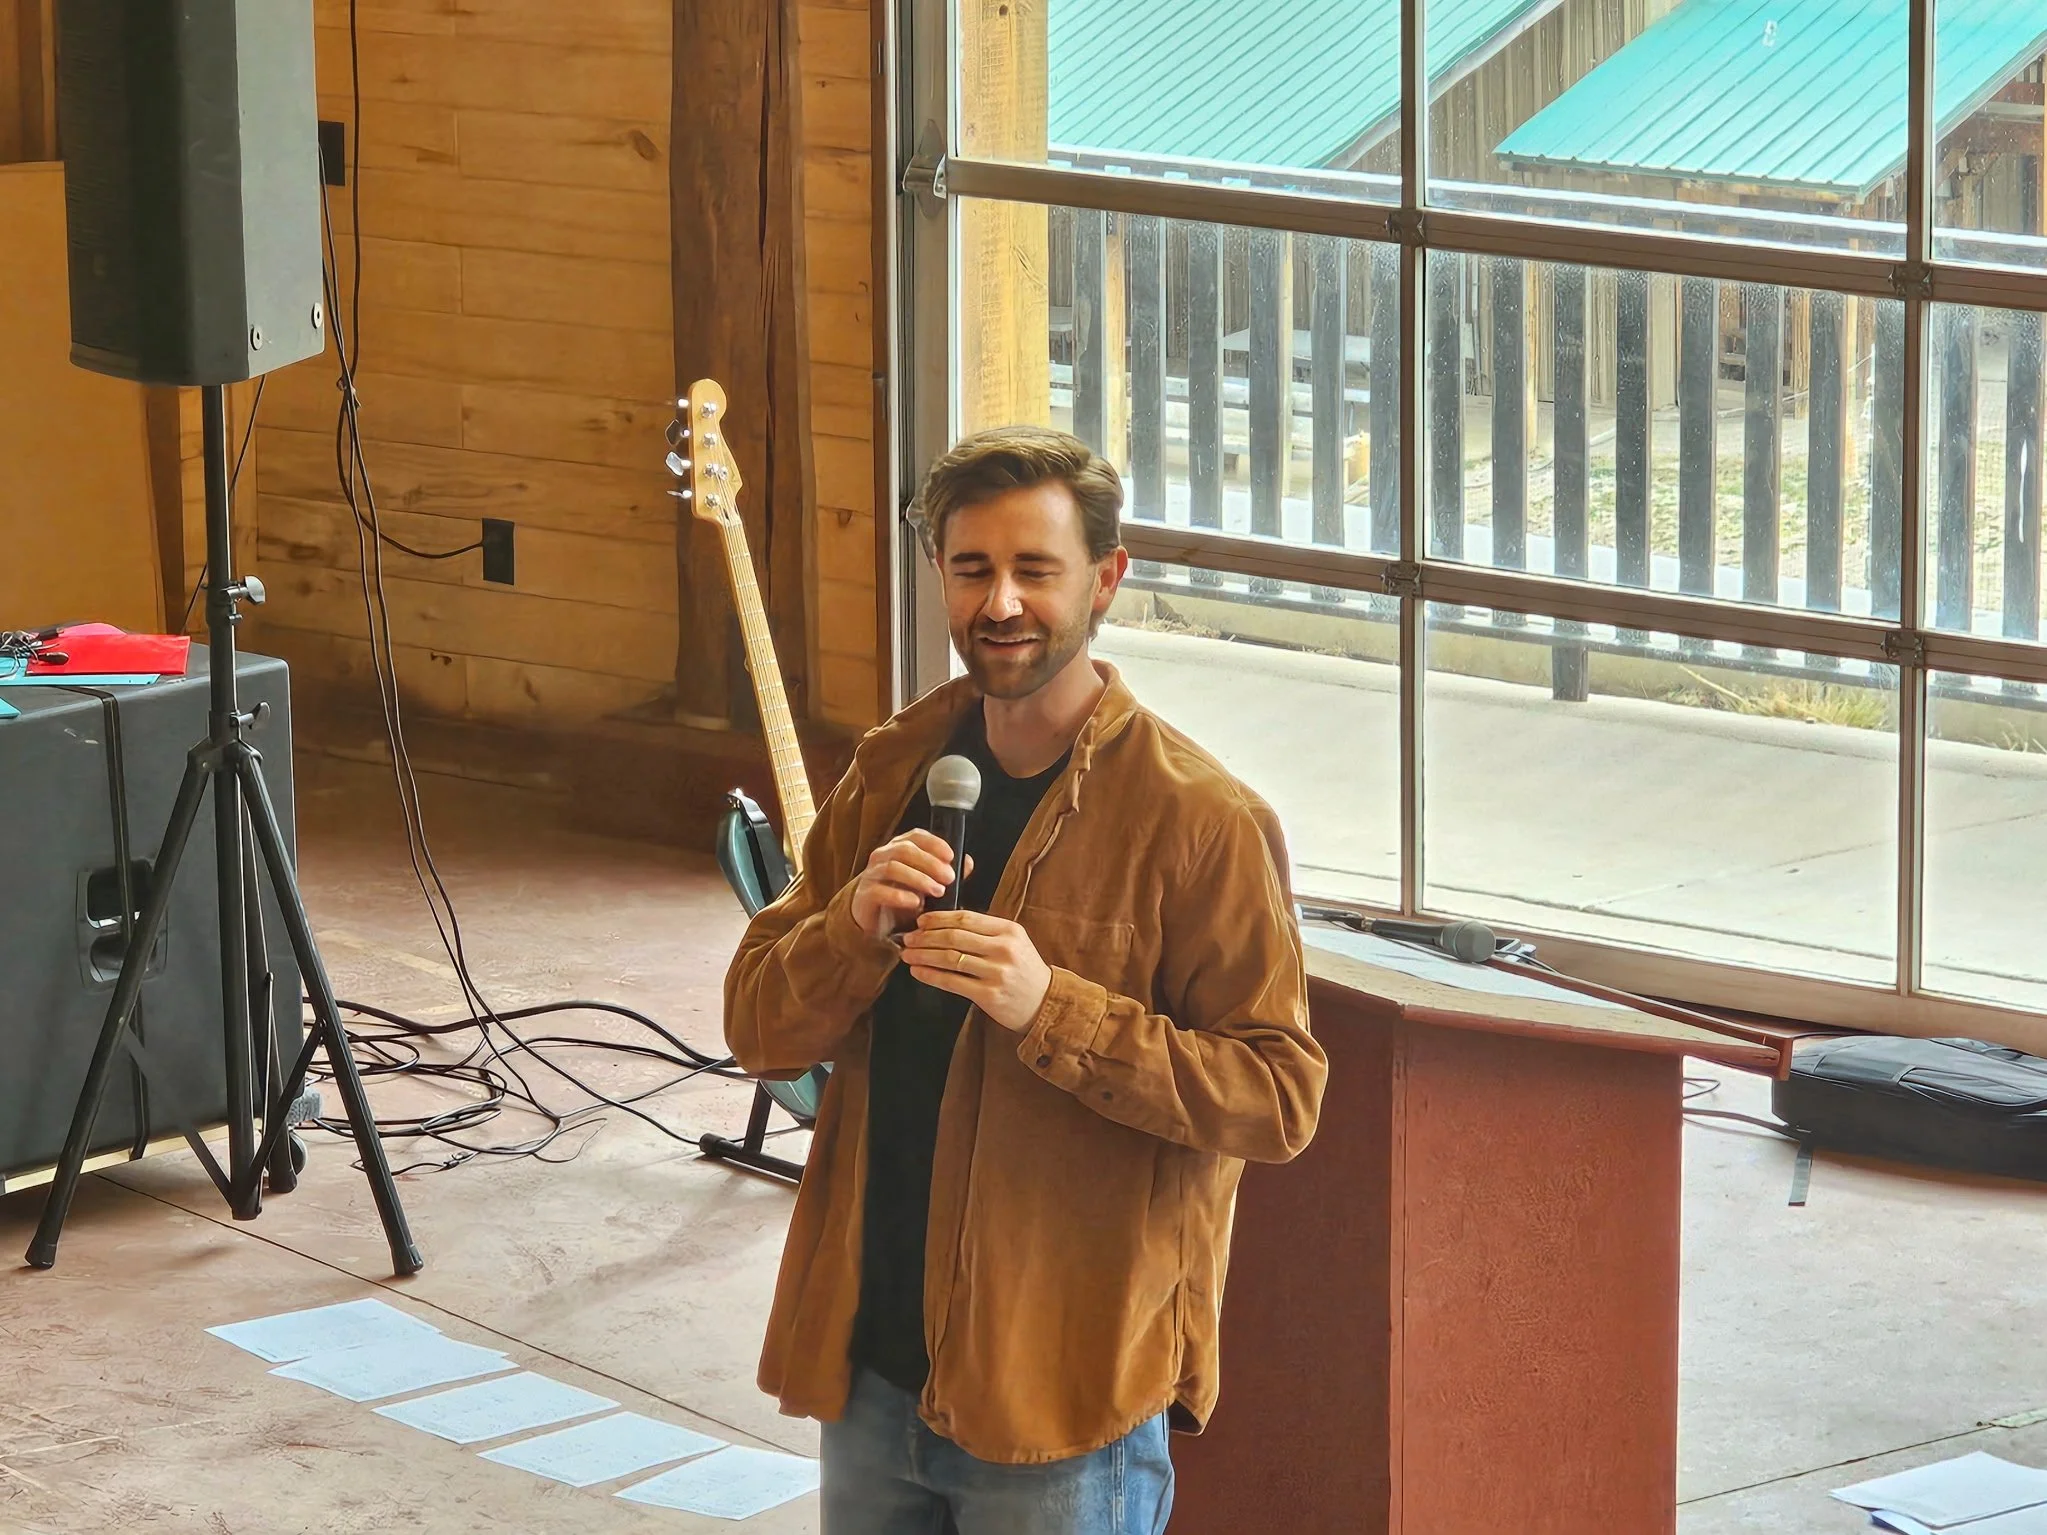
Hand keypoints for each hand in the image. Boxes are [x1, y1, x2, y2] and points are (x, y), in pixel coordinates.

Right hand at [850, 830, 973, 939]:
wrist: (875, 921)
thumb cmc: (902, 897)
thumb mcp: (927, 884)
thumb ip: (945, 873)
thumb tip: (967, 863)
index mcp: (898, 848)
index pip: (916, 836)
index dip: (934, 843)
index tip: (951, 856)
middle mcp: (883, 856)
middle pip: (905, 850)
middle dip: (930, 863)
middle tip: (949, 878)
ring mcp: (871, 874)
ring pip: (893, 867)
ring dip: (919, 878)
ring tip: (938, 891)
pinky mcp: (865, 895)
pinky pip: (880, 891)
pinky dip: (900, 896)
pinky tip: (916, 903)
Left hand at [902, 911, 1052, 1032]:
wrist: (1045, 1004)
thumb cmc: (1024, 971)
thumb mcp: (1013, 943)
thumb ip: (986, 932)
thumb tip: (944, 924)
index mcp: (1009, 930)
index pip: (966, 917)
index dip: (938, 918)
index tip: (920, 921)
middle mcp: (1004, 949)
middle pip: (954, 936)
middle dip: (925, 936)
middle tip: (908, 938)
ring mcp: (997, 972)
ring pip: (950, 958)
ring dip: (923, 955)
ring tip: (908, 954)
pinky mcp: (989, 995)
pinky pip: (951, 982)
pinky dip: (930, 975)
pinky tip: (918, 972)